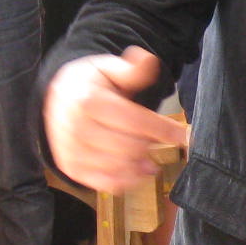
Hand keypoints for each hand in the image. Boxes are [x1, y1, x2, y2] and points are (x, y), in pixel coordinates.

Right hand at [44, 48, 190, 190]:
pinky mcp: (70, 167)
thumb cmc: (89, 83)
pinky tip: (136, 170)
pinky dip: (126, 180)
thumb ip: (131, 70)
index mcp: (87, 100)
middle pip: (128, 147)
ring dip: (140, 165)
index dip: (164, 130)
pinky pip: (104, 183)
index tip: (186, 136)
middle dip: (149, 144)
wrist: (58, 97)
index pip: (135, 121)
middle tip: (156, 140)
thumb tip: (149, 61)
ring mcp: (70, 150)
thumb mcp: (108, 68)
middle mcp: (75, 128)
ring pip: (118, 167)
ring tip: (149, 158)